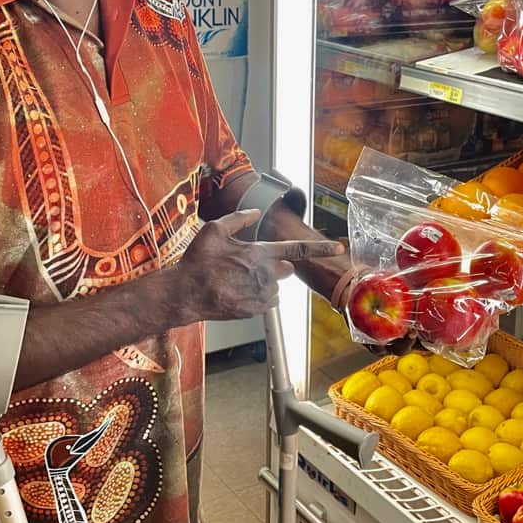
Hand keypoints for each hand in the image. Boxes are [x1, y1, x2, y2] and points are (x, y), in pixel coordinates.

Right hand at [170, 210, 343, 322]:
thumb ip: (239, 219)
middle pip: (286, 270)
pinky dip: (259, 296)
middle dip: (276, 266)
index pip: (297, 249)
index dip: (320, 248)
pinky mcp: (253, 310)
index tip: (337, 247)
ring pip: (277, 287)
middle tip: (252, 265)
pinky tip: (238, 291)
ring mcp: (259, 295)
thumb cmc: (197, 261)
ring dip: (266, 283)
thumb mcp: (214, 230)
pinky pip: (268, 302)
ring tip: (240, 280)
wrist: (185, 293)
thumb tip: (256, 212)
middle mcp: (263, 275)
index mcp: (258, 253)